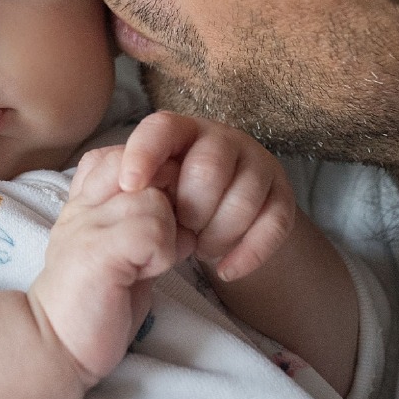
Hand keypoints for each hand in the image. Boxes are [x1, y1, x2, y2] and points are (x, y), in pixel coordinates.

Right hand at [28, 145, 192, 380]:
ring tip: (146, 265)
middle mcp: (83, 202)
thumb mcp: (121, 243)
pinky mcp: (98, 250)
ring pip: (156, 200)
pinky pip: (153, 230)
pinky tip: (144, 276)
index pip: (130, 153)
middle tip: (154, 248)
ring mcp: (87, 223)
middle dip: (170, 209)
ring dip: (168, 237)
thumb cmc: (98, 298)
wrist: (56, 343)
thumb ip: (143, 213)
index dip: (157, 185)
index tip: (151, 228)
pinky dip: (162, 256)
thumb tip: (184, 191)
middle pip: (149, 169)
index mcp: (86, 197)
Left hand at [119, 111, 296, 281]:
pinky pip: (275, 224)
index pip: (161, 128)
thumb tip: (116, 186)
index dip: (145, 153)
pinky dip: (249, 252)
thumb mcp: (133, 196)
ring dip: (217, 234)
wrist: (207, 233)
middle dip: (190, 208)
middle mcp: (220, 140)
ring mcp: (255, 165)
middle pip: (209, 167)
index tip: (129, 186)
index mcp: (177, 132)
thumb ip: (119, 185)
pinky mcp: (281, 197)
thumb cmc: (159, 211)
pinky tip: (226, 270)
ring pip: (244, 197)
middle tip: (178, 230)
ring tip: (198, 250)